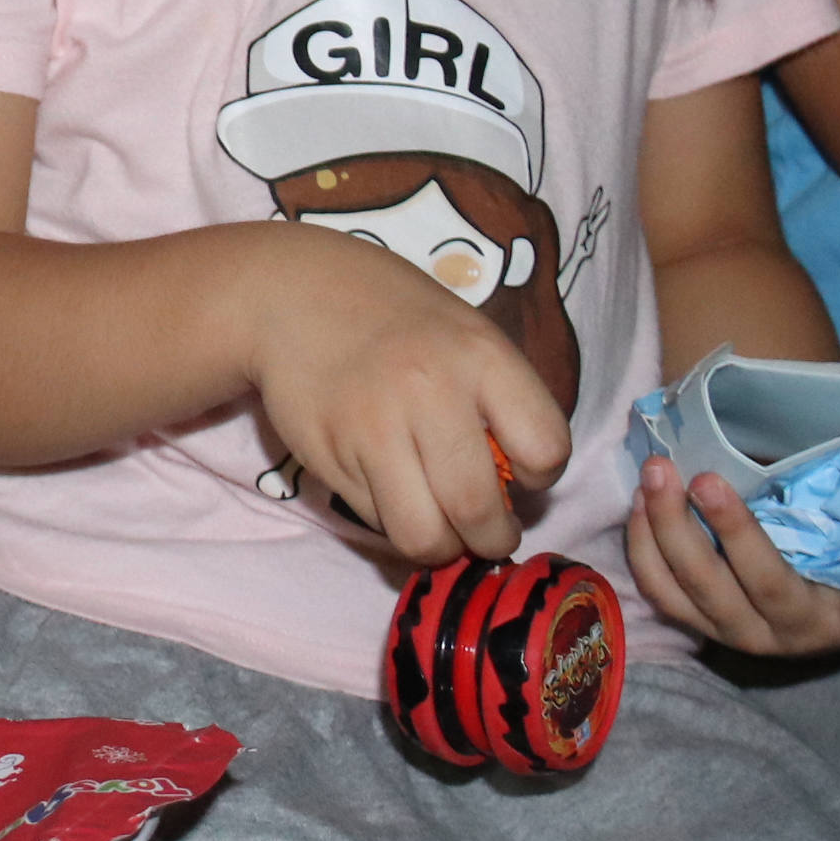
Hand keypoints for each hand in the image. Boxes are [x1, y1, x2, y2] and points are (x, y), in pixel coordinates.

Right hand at [238, 227, 571, 564]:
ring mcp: (372, 427)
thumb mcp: (468, 335)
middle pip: (478, 509)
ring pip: (422, 536)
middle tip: (488, 533)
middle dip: (492, 538)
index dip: (539, 474)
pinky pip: (376, 521)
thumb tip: (514, 491)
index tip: (520, 471)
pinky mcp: (329, 456)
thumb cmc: (399, 320)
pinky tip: (392, 488)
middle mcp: (429, 391)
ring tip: (443, 529)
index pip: (545, 449)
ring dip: (442, 547)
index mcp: (481, 355)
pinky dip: (393, 519)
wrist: (295, 293)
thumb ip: (499, 402)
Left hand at [622, 457, 839, 654]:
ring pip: (700, 591)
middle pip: (768, 589)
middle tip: (707, 480)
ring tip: (658, 474)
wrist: (789, 591)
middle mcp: (801, 632)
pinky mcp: (698, 625)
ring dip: (672, 531)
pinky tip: (640, 499)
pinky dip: (645, 548)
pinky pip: (661, 593)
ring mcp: (745, 633)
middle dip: (735, 533)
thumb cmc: (830, 538)